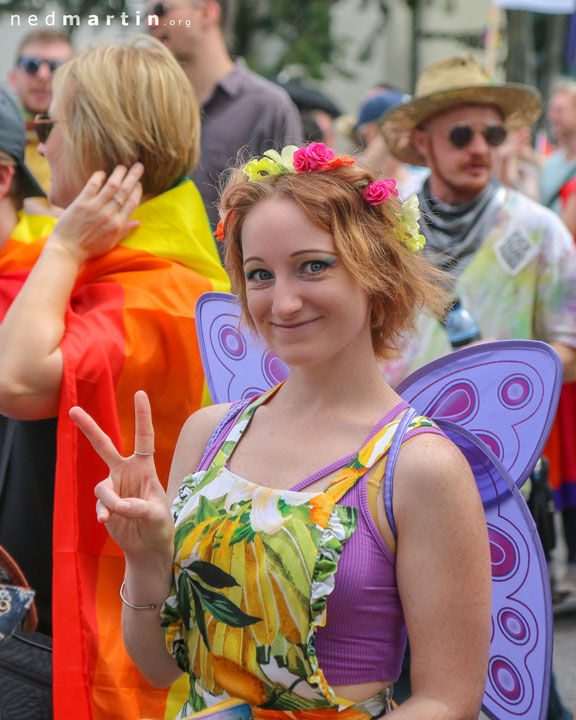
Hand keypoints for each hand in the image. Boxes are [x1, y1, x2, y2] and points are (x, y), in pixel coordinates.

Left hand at [47, 163, 143, 264]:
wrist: (68, 251)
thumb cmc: (89, 249)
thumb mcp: (111, 243)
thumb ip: (124, 231)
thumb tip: (138, 222)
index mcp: (118, 225)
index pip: (132, 203)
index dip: (137, 191)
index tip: (139, 183)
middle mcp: (109, 215)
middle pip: (124, 192)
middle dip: (133, 177)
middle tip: (139, 166)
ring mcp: (95, 208)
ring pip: (111, 186)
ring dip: (118, 174)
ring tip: (122, 166)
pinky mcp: (81, 203)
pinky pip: (92, 186)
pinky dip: (98, 178)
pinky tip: (102, 173)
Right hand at [69, 390, 173, 558]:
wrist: (148, 546)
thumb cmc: (159, 525)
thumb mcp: (158, 515)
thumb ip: (142, 508)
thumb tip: (121, 504)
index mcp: (145, 467)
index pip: (143, 438)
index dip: (142, 416)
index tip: (139, 393)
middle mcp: (126, 472)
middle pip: (105, 446)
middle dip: (89, 428)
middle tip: (73, 410)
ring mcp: (113, 487)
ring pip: (102, 486)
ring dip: (109, 499)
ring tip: (118, 512)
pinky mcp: (104, 504)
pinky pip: (99, 504)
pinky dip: (103, 512)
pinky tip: (107, 520)